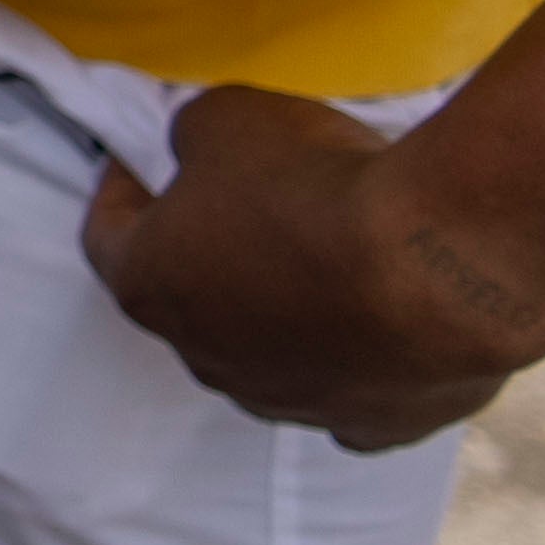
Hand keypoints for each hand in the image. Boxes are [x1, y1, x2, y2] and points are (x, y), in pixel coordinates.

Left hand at [79, 90, 544, 453]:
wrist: (437, 259)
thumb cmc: (314, 186)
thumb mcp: (225, 118)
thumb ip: (194, 139)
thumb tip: (200, 152)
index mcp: (151, 287)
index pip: (107, 236)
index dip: (122, 190)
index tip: (140, 159)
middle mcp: (210, 363)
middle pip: (196, 300)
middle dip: (216, 251)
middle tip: (256, 203)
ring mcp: (291, 403)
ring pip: (276, 353)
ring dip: (293, 308)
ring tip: (340, 251)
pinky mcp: (374, 426)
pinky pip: (357, 393)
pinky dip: (367, 360)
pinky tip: (393, 320)